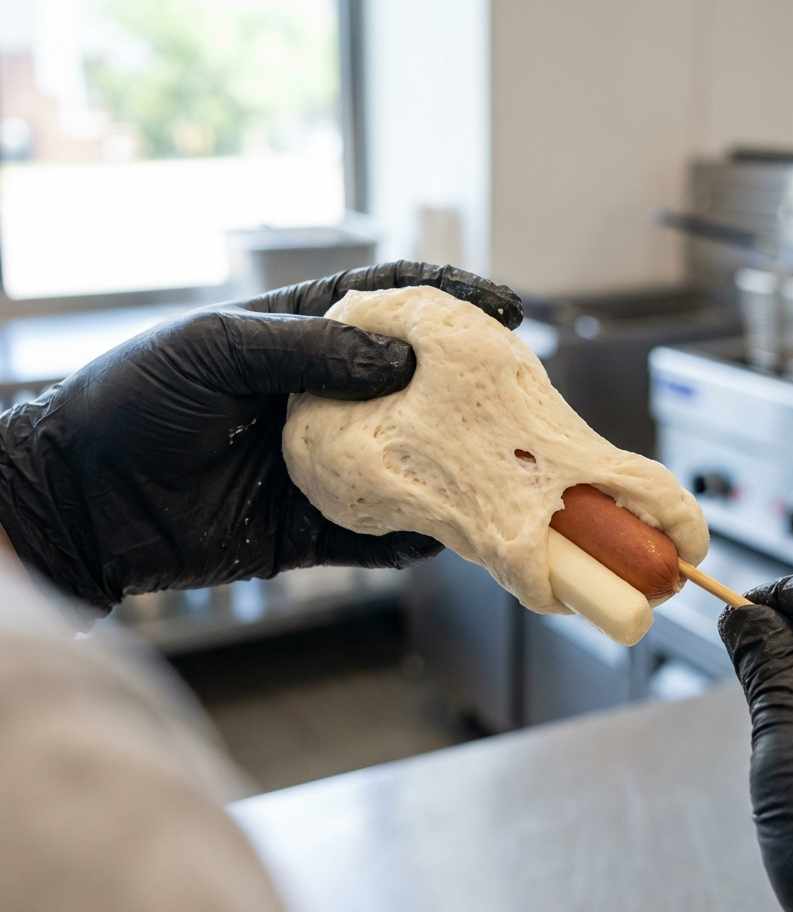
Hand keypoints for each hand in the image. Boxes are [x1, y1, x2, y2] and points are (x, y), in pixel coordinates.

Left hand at [0, 261, 522, 611]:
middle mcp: (321, 400)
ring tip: (500, 474)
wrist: (80, 497)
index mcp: (297, 338)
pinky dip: (411, 538)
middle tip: (520, 401)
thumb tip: (403, 361)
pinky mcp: (309, 529)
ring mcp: (321, 466)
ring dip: (451, 471)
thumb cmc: (135, 399)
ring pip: (405, 466)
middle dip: (468, 394)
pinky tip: (444, 534)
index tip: (505, 310)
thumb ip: (308, 350)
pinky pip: (374, 536)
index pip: (388, 305)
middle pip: (412, 391)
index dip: (449, 301)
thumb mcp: (215, 349)